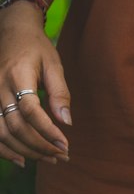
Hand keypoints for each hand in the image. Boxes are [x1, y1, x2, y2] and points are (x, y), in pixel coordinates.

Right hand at [0, 6, 71, 165]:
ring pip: (3, 135)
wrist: (12, 33)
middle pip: (16, 127)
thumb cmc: (36, 48)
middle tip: (61, 156)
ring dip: (26, 151)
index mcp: (18, 76)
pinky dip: (5, 150)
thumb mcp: (53, 63)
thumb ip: (59, 92)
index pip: (30, 111)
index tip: (65, 144)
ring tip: (48, 159)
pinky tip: (23, 159)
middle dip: (40, 145)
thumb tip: (66, 122)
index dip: (47, 131)